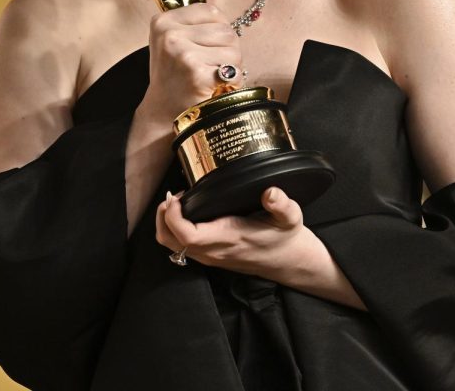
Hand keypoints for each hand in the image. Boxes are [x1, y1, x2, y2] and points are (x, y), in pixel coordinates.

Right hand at [135, 3, 240, 128]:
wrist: (162, 112)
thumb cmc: (174, 75)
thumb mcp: (173, 42)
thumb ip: (194, 24)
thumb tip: (223, 15)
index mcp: (163, 22)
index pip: (211, 11)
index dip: (219, 29)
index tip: (208, 47)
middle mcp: (170, 35)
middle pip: (226, 30)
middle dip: (228, 50)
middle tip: (213, 66)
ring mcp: (183, 54)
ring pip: (234, 49)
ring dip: (232, 66)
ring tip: (213, 76)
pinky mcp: (197, 74)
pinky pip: (234, 71)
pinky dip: (233, 82)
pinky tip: (216, 88)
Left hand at [155, 187, 315, 281]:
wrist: (289, 262)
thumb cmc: (285, 237)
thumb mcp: (290, 217)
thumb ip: (281, 204)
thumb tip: (271, 193)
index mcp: (229, 238)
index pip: (188, 235)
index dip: (174, 216)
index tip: (178, 196)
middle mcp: (213, 251)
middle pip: (170, 240)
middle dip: (163, 216)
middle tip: (173, 195)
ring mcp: (209, 256)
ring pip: (171, 245)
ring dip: (166, 223)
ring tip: (176, 202)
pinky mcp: (209, 255)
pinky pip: (180, 245)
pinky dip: (174, 229)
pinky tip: (186, 212)